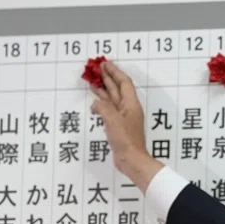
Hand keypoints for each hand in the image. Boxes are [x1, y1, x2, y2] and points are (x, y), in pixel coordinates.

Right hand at [89, 60, 162, 190]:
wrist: (132, 160)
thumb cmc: (126, 140)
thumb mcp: (112, 120)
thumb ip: (103, 107)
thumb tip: (96, 103)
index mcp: (131, 104)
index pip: (123, 82)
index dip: (115, 72)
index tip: (106, 64)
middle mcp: (128, 108)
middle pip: (117, 88)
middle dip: (108, 78)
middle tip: (97, 69)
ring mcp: (123, 117)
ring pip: (112, 99)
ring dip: (103, 90)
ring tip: (92, 82)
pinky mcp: (118, 126)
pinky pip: (109, 110)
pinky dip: (101, 104)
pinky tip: (94, 103)